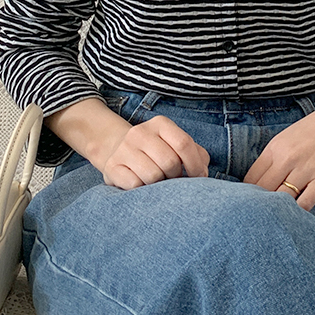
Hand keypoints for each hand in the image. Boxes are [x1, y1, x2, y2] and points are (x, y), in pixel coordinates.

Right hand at [45, 98, 209, 188]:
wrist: (117, 149)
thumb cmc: (156, 151)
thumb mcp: (177, 145)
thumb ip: (196, 155)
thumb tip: (202, 173)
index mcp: (160, 124)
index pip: (184, 143)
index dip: (195, 165)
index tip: (198, 178)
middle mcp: (140, 132)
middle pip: (169, 162)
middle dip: (177, 177)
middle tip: (173, 180)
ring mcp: (123, 149)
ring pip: (153, 176)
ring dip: (160, 186)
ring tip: (158, 182)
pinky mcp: (111, 166)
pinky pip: (135, 185)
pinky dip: (143, 190)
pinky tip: (142, 185)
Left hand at [242, 83, 314, 209]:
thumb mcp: (288, 137)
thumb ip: (275, 157)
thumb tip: (261, 180)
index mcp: (275, 148)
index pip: (251, 179)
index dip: (248, 194)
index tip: (251, 202)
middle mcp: (287, 159)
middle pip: (263, 192)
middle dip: (261, 205)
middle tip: (263, 214)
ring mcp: (306, 170)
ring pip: (282, 200)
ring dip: (280, 210)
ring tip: (279, 218)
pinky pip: (305, 204)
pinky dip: (300, 212)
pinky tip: (299, 214)